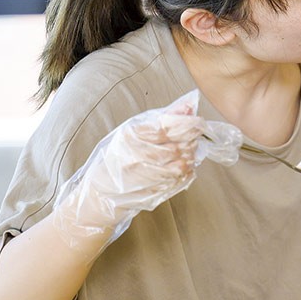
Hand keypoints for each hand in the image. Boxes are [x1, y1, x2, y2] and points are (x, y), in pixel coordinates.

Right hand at [52, 92, 207, 250]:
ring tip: (189, 153)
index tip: (198, 122)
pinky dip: (187, 173)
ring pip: (179, 164)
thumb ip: (165, 117)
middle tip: (195, 138)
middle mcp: (135, 156)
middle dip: (191, 141)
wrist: (102, 193)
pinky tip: (185, 167)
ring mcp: (143, 176)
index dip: (187, 124)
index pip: (166, 127)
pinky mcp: (150, 192)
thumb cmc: (120, 158)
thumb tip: (190, 106)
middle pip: (175, 146)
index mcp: (130, 137)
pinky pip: (178, 180)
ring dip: (190, 157)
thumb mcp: (136, 132)